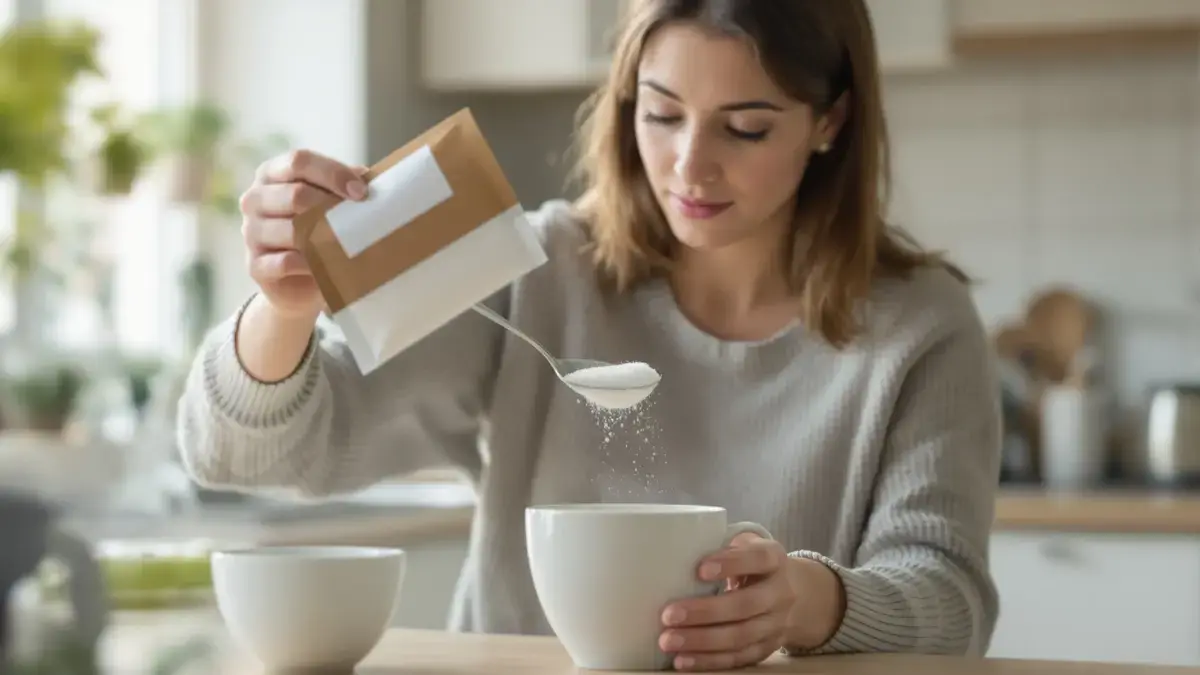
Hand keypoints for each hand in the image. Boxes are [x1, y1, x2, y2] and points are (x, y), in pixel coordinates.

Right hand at [238, 149, 367, 319]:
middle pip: (294, 194)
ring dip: (323, 238)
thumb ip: (345, 188)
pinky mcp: (255, 265)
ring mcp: (250, 232)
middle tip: (362, 220)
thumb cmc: (319, 232)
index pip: (299, 161)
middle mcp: (255, 198)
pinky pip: (285, 262)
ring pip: (290, 229)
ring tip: (350, 245)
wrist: (300, 284)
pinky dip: (311, 264)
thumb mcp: (330, 205)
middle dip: (331, 207)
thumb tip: (378, 179)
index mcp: (273, 174)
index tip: (362, 192)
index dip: (332, 173)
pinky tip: (330, 266)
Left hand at [658, 533, 794, 670]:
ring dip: (701, 641)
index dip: (731, 564)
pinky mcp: (767, 648)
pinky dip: (709, 661)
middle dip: (705, 612)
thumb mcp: (746, 547)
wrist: (798, 595)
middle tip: (669, 614)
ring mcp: (776, 624)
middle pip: (745, 605)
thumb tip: (674, 558)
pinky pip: (738, 658)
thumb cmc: (754, 565)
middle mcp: (780, 593)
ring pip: (740, 636)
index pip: (757, 559)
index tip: (700, 570)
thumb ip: (720, 547)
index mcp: (773, 559)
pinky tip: (683, 660)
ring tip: (668, 640)